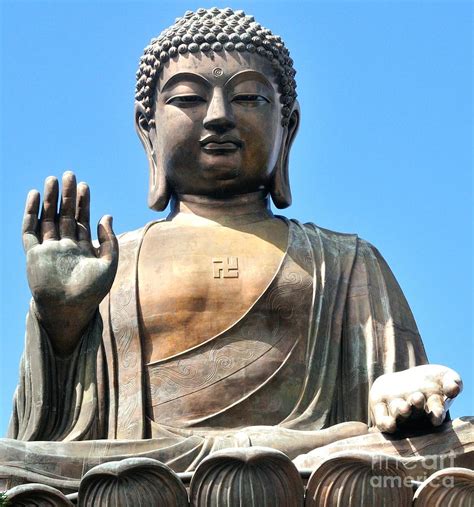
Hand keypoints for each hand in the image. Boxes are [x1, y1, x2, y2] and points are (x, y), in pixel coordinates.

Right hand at [22, 171, 117, 354]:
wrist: (69, 310)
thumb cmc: (92, 292)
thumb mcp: (109, 264)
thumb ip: (110, 241)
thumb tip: (107, 216)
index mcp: (82, 248)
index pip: (81, 220)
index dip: (83, 203)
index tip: (85, 185)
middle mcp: (64, 246)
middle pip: (64, 215)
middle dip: (66, 195)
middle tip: (70, 174)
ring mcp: (48, 249)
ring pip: (47, 218)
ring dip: (49, 200)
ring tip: (53, 179)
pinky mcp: (33, 254)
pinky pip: (29, 230)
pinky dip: (31, 213)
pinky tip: (35, 196)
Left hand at [369, 364, 461, 432]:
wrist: (405, 376)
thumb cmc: (431, 379)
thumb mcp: (444, 376)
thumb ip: (452, 381)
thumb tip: (454, 388)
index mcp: (431, 408)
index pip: (435, 412)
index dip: (436, 414)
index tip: (437, 416)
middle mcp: (414, 413)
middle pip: (415, 413)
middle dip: (416, 407)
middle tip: (417, 398)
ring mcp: (397, 412)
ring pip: (399, 416)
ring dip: (402, 412)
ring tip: (405, 407)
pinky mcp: (380, 408)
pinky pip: (382, 420)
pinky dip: (385, 423)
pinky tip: (389, 424)